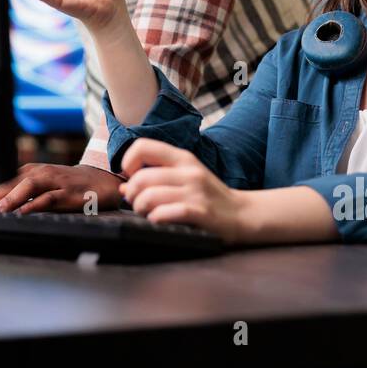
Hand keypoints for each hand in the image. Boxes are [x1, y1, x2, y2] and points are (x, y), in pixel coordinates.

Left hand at [0, 163, 124, 213]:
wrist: (101, 180)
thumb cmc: (68, 186)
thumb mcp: (41, 188)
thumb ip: (20, 196)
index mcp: (28, 172)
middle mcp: (38, 173)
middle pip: (8, 183)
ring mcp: (53, 181)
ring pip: (26, 187)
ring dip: (8, 199)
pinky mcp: (67, 192)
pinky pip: (48, 198)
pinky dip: (34, 204)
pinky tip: (23, 213)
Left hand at [120, 139, 248, 242]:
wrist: (243, 215)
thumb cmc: (209, 196)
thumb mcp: (186, 177)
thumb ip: (156, 177)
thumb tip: (123, 186)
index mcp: (183, 158)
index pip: (142, 146)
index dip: (128, 162)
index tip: (131, 177)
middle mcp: (189, 171)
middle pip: (141, 178)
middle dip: (132, 194)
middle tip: (137, 203)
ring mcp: (195, 192)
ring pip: (149, 196)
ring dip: (141, 209)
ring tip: (148, 214)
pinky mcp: (200, 213)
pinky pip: (165, 214)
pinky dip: (156, 219)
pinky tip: (160, 221)